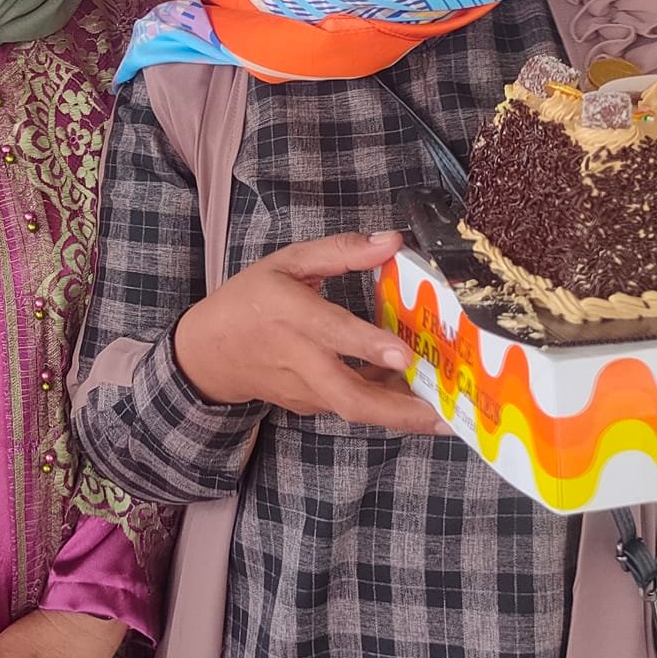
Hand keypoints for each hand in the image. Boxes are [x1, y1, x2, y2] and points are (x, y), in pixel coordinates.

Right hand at [173, 231, 445, 432]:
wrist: (209, 354)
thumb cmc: (250, 299)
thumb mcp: (288, 261)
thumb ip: (342, 250)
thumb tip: (393, 241)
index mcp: (289, 313)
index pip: (331, 332)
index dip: (367, 345)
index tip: (404, 355)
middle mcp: (299, 358)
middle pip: (349, 397)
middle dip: (397, 410)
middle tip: (443, 413)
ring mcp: (305, 389)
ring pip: (356, 409)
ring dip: (401, 416)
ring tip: (447, 416)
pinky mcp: (310, 405)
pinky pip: (352, 407)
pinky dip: (386, 407)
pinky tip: (420, 402)